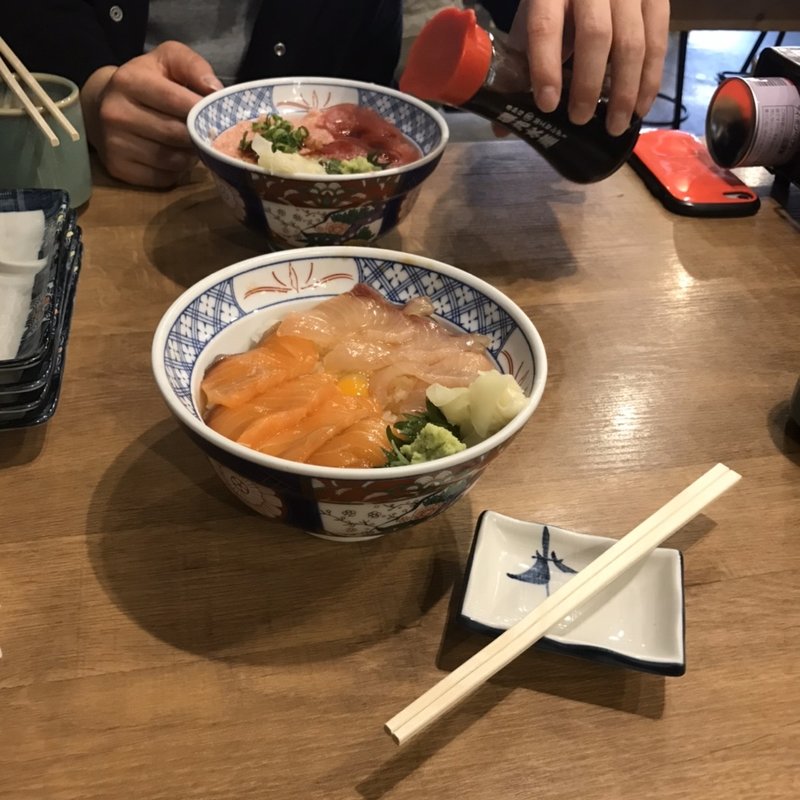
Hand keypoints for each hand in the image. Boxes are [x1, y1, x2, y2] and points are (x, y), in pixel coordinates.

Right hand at [80, 41, 223, 187]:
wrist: (103, 106)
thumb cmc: (146, 81)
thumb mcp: (167, 61)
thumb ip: (193, 67)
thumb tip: (215, 91)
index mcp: (128, 81)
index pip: (175, 100)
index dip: (202, 110)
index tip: (218, 114)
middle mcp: (116, 113)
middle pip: (176, 134)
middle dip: (198, 134)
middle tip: (207, 131)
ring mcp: (114, 143)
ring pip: (173, 160)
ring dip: (190, 155)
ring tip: (190, 142)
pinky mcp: (119, 168)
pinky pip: (163, 178)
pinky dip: (176, 171)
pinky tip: (175, 156)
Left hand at [509, 0, 669, 135]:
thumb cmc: (557, 0)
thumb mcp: (534, 19)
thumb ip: (523, 63)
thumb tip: (505, 127)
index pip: (546, 27)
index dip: (546, 67)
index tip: (547, 105)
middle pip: (596, 36)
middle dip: (589, 85)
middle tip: (580, 119)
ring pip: (632, 42)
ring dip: (625, 91)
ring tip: (615, 125)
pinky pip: (658, 40)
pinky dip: (650, 79)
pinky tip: (640, 108)